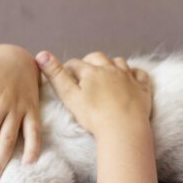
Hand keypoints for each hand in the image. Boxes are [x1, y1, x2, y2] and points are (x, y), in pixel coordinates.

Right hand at [35, 50, 151, 136]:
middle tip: (84, 73)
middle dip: (89, 62)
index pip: (75, 64)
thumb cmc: (94, 116)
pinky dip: (133, 73)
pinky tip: (130, 78)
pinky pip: (139, 74)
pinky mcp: (142, 88)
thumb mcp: (70, 96)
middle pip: (98, 58)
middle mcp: (110, 69)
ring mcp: (128, 77)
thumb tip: (40, 54)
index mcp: (91, 71)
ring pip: (119, 62)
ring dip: (111, 64)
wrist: (124, 128)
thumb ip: (56, 75)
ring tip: (106, 73)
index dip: (68, 68)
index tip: (64, 76)